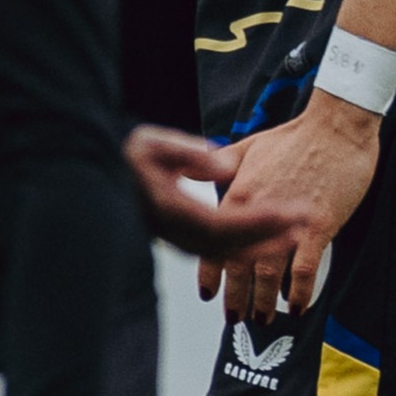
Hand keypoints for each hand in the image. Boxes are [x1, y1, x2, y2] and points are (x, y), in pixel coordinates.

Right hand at [127, 125, 302, 260]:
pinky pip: (215, 249)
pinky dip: (241, 247)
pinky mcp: (176, 237)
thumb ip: (187, 153)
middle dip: (269, 237)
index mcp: (167, 209)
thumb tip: (223, 165)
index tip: (290, 215)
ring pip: (223, 252)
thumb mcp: (151, 143)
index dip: (260, 221)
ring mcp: (173, 238)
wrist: (91, 174)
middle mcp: (172, 231)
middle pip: (229, 244)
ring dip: (259, 246)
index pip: (224, 223)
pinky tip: (261, 242)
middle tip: (304, 227)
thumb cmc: (121, 157)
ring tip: (293, 238)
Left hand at [210, 92, 379, 321]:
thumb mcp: (248, 147)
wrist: (335, 127)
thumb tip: (203, 177)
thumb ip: (222, 166)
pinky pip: (304, 269)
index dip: (210, 273)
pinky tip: (296, 306)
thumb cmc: (295, 136)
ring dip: (263, 301)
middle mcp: (257, 211)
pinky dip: (298, 292)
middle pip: (239, 265)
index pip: (214, 242)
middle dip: (235, 297)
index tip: (208, 294)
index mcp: (237, 193)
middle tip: (234, 319)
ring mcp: (288, 222)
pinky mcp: (318, 226)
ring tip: (262, 319)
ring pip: (268, 273)